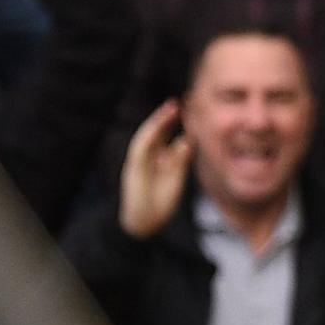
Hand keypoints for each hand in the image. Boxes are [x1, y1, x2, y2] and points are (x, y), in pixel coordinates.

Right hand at [119, 99, 192, 239]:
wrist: (143, 222)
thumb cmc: (160, 202)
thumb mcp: (175, 177)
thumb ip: (180, 159)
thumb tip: (187, 139)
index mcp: (160, 158)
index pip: (169, 135)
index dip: (178, 122)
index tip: (191, 110)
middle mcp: (150, 156)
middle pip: (159, 131)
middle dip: (168, 117)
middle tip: (183, 102)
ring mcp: (140, 159)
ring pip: (149, 135)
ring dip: (159, 121)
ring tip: (171, 108)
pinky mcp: (133, 166)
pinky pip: (140, 147)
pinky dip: (149, 135)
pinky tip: (159, 124)